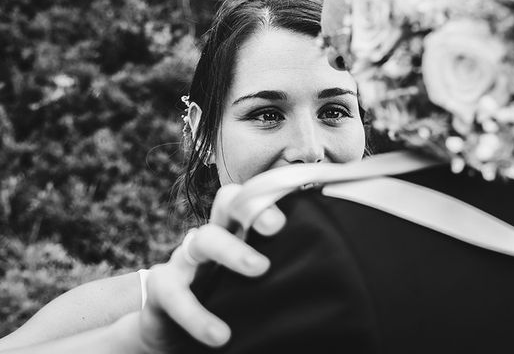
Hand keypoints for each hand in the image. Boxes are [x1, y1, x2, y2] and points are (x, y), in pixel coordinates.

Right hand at [134, 184, 286, 349]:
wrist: (172, 335)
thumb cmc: (223, 303)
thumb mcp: (250, 286)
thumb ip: (280, 274)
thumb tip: (332, 278)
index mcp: (236, 232)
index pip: (252, 198)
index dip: (271, 196)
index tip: (299, 206)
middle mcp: (211, 237)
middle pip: (228, 204)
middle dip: (253, 209)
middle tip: (279, 227)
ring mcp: (184, 259)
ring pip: (204, 238)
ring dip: (232, 251)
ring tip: (260, 270)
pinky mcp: (162, 288)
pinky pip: (175, 293)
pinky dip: (197, 314)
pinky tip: (219, 335)